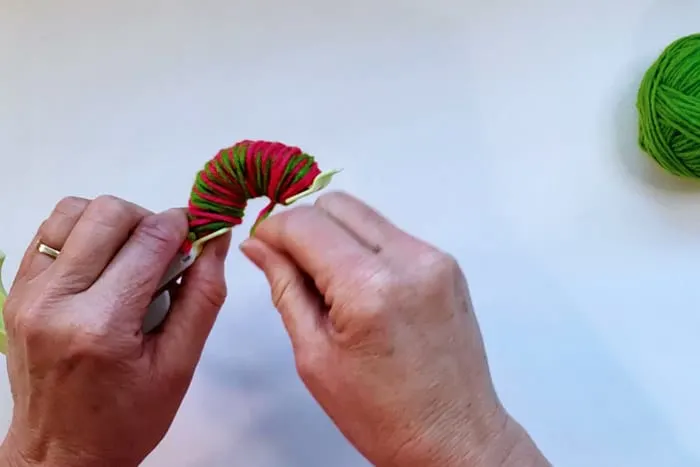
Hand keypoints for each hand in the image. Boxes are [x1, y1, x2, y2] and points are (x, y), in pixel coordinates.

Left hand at [0, 196, 229, 466]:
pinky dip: (82, 234)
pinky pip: (49, 232)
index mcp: (101, 325)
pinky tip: (102, 263)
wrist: (62, 454)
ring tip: (131, 255)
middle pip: (108, 213)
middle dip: (148, 220)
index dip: (183, 225)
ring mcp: (28, 295)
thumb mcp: (180, 366)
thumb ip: (203, 297)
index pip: (150, 240)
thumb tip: (215, 241)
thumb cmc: (124, 418)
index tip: (198, 231)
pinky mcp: (16, 293)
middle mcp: (55, 302)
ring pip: (73, 211)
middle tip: (165, 251)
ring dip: (112, 223)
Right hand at [240, 192, 548, 466]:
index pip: (306, 223)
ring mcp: (433, 258)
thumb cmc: (381, 413)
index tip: (262, 248)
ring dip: (334, 236)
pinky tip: (360, 289)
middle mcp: (408, 260)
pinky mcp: (446, 265)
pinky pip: (390, 235)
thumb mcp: (314, 356)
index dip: (273, 230)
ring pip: (364, 215)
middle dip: (303, 226)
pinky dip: (364, 248)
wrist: (454, 436)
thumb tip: (258, 246)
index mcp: (368, 288)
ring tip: (329, 284)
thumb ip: (285, 288)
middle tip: (291, 265)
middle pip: (336, 204)